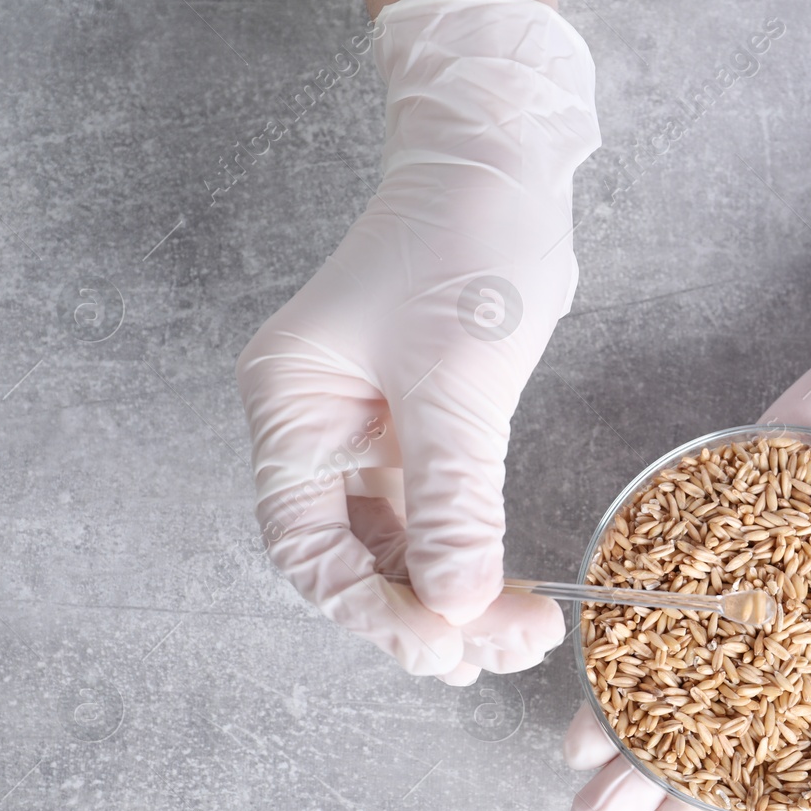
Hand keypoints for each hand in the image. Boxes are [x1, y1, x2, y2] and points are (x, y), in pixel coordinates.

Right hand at [236, 0, 598, 683]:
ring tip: (518, 636)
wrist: (502, 158)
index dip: (373, 611)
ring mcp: (365, 429)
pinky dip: (466, 555)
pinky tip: (508, 589)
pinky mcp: (417, 424)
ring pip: (395, 547)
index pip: (308, 549)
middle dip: (422, 615)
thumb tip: (458, 606)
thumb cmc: (465, 239)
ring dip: (452, 596)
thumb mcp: (456, 378)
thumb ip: (454, 499)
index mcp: (292, 409)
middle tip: (499, 652)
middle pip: (350, 559)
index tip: (447, 644)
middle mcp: (316, 427)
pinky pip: (431, 514)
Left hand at [561, 155, 810, 810]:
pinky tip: (599, 620)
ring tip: (578, 737)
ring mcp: (779, 536)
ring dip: (632, 680)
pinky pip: (688, 526)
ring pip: (687, 621)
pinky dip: (644, 575)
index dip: (727, 787)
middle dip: (655, 752)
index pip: (784, 735)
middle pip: (717, 690)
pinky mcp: (758, 469)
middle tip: (596, 804)